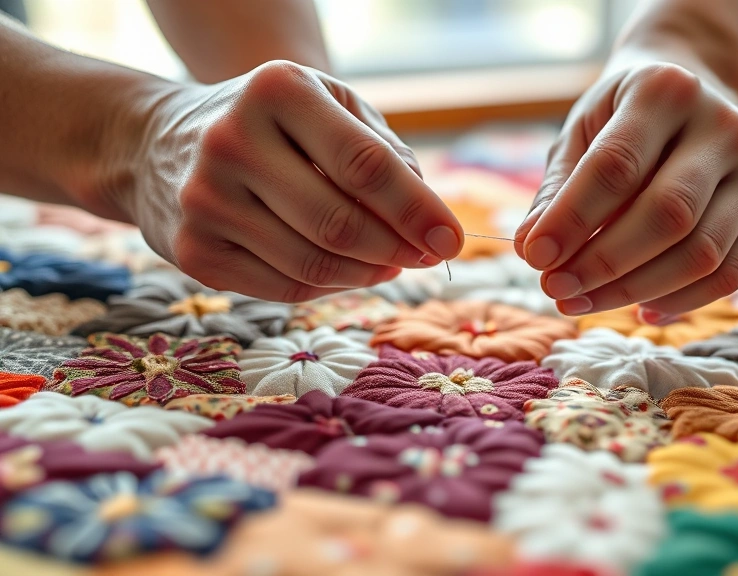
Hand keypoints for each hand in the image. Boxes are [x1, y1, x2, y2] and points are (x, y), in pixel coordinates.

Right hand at [124, 61, 461, 301]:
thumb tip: (429, 221)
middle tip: (428, 256)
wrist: (158, 141)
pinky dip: (331, 285)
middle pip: (340, 222)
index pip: (365, 164)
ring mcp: (204, 200)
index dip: (417, 209)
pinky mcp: (191, 251)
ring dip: (369, 272)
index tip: (454, 239)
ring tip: (392, 262)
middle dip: (398, 248)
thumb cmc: (271, 123)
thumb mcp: (329, 106)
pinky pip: (284, 287)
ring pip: (314, 262)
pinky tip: (351, 271)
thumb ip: (385, 152)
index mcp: (276, 91)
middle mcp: (231, 141)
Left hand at [515, 62, 737, 322]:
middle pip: (667, 215)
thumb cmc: (622, 119)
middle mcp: (725, 125)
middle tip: (555, 289)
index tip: (534, 257)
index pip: (616, 166)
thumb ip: (557, 190)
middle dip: (603, 263)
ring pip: (701, 253)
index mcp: (666, 90)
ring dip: (635, 290)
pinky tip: (640, 310)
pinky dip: (681, 302)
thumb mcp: (582, 134)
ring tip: (583, 301)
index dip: (572, 219)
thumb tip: (532, 250)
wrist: (693, 92)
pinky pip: (730, 273)